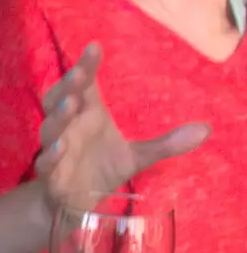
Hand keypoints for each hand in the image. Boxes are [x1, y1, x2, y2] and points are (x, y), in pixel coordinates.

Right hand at [34, 43, 208, 208]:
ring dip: (58, 116)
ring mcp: (56, 150)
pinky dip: (51, 154)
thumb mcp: (137, 156)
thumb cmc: (101, 170)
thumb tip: (206, 129)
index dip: (86, 66)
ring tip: (72, 104)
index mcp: (87, 116)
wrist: (74, 205)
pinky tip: (60, 146)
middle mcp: (69, 128)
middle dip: (67, 86)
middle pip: (58, 99)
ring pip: (50, 128)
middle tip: (80, 74)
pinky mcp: (51, 176)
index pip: (83, 85)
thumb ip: (166, 143)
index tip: (95, 47)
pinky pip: (45, 163)